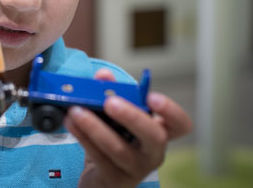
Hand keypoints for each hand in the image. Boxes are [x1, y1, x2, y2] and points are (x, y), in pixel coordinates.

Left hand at [64, 69, 192, 187]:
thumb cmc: (113, 139)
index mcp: (159, 132)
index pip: (180, 124)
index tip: (151, 97)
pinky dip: (83, 137)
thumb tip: (103, 75)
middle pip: (154, 137)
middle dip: (132, 117)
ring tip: (77, 110)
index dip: (171, 111)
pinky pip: (98, 157)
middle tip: (110, 102)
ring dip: (95, 126)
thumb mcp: (114, 115)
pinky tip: (71, 122)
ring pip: (119, 148)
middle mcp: (153, 153)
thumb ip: (111, 91)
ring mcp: (135, 169)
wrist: (100, 177)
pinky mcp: (114, 179)